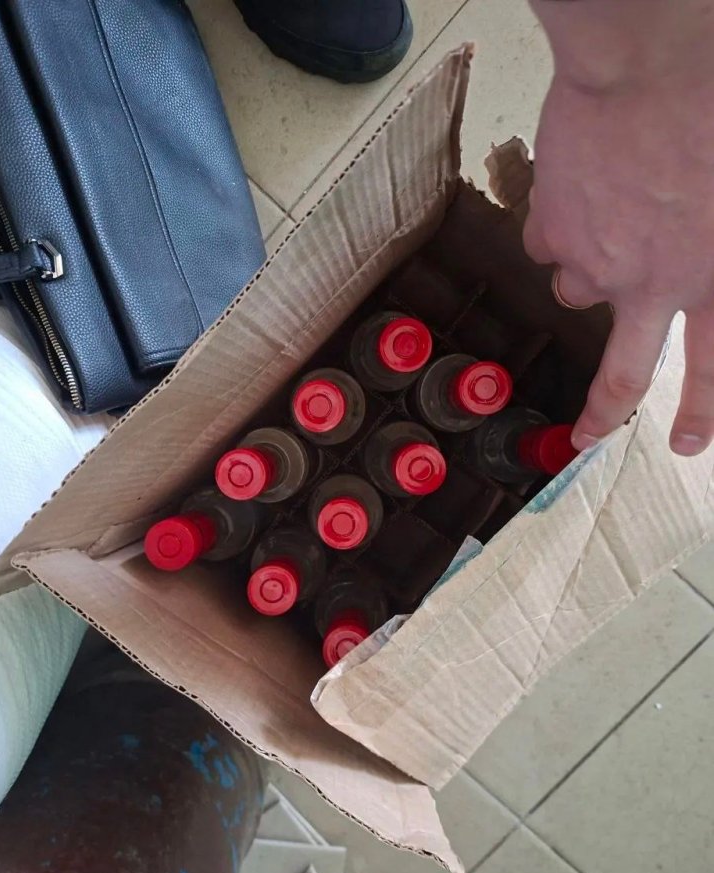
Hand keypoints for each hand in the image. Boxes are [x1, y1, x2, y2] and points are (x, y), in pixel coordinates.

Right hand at [525, 2, 713, 456]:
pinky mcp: (553, 229)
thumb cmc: (710, 107)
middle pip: (622, 373)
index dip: (700, 411)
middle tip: (585, 436)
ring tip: (604, 218)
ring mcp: (595, 261)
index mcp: (713, 275)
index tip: (688, 442)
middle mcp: (652, 283)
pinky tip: (580, 186)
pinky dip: (560, 224)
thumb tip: (702, 269)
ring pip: (576, 290)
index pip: (712, 367)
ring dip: (585, 269)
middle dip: (602, 415)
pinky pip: (548, 242)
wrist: (652, 57)